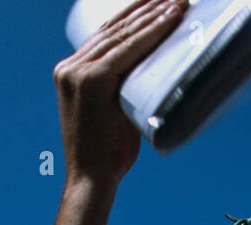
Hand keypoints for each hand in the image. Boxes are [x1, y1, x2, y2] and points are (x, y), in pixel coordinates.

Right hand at [52, 0, 188, 188]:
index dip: (134, 13)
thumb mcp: (113, 110)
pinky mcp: (91, 80)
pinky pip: (128, 49)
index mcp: (70, 72)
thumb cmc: (107, 153)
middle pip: (114, 27)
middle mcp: (70, 67)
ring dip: (155, 14)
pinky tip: (171, 19)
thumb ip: (123, 86)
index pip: (106, 34)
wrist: (91, 180)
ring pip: (123, 34)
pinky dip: (152, 32)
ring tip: (180, 1)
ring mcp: (77, 72)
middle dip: (147, 7)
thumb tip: (155, 70)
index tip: (158, 0)